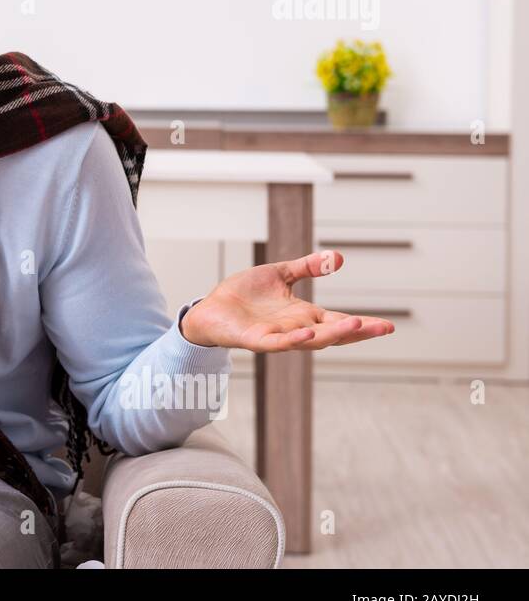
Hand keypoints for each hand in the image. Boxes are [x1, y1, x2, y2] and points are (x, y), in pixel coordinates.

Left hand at [180, 249, 395, 351]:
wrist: (210, 309)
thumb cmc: (244, 295)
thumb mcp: (280, 274)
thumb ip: (307, 267)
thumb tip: (338, 258)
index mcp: (304, 315)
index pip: (340, 321)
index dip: (363, 324)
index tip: (389, 325)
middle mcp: (296, 329)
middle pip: (333, 334)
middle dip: (358, 332)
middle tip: (384, 327)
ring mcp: (277, 337)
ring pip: (310, 340)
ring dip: (332, 334)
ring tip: (355, 324)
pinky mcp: (256, 340)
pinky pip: (278, 343)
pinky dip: (293, 339)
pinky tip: (308, 333)